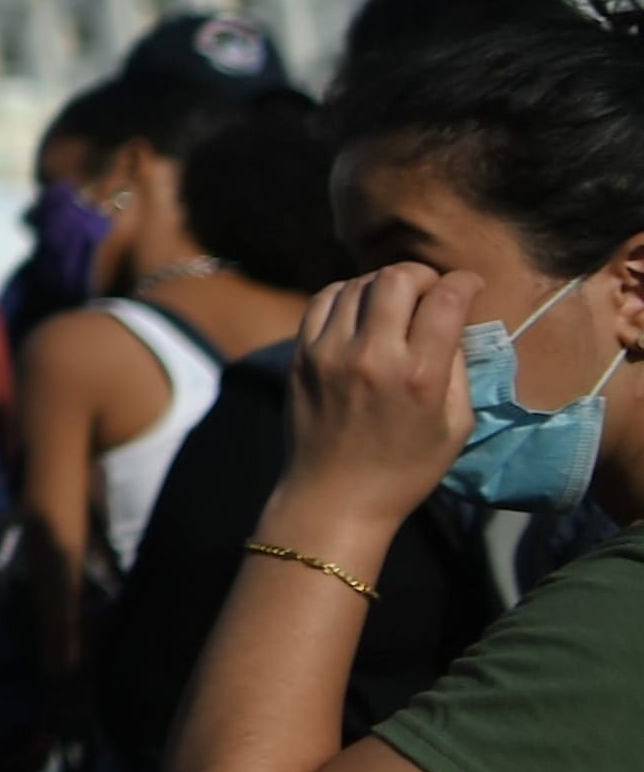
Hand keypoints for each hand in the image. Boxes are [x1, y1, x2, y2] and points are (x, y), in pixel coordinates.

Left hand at [275, 263, 482, 550]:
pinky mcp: (301, 354)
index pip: (444, 301)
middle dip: (422, 275)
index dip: (463, 282)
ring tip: (398, 300)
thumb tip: (453, 320)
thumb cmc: (406, 468)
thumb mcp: (455, 425)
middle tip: (431, 290)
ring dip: (384, 284)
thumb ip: (457, 367)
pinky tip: (361, 308)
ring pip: (358, 284)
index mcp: (419, 376)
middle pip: (397, 279)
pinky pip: (323, 300)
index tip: (470, 284)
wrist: (336, 496)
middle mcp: (373, 356)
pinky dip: (347, 294)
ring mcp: (330, 352)